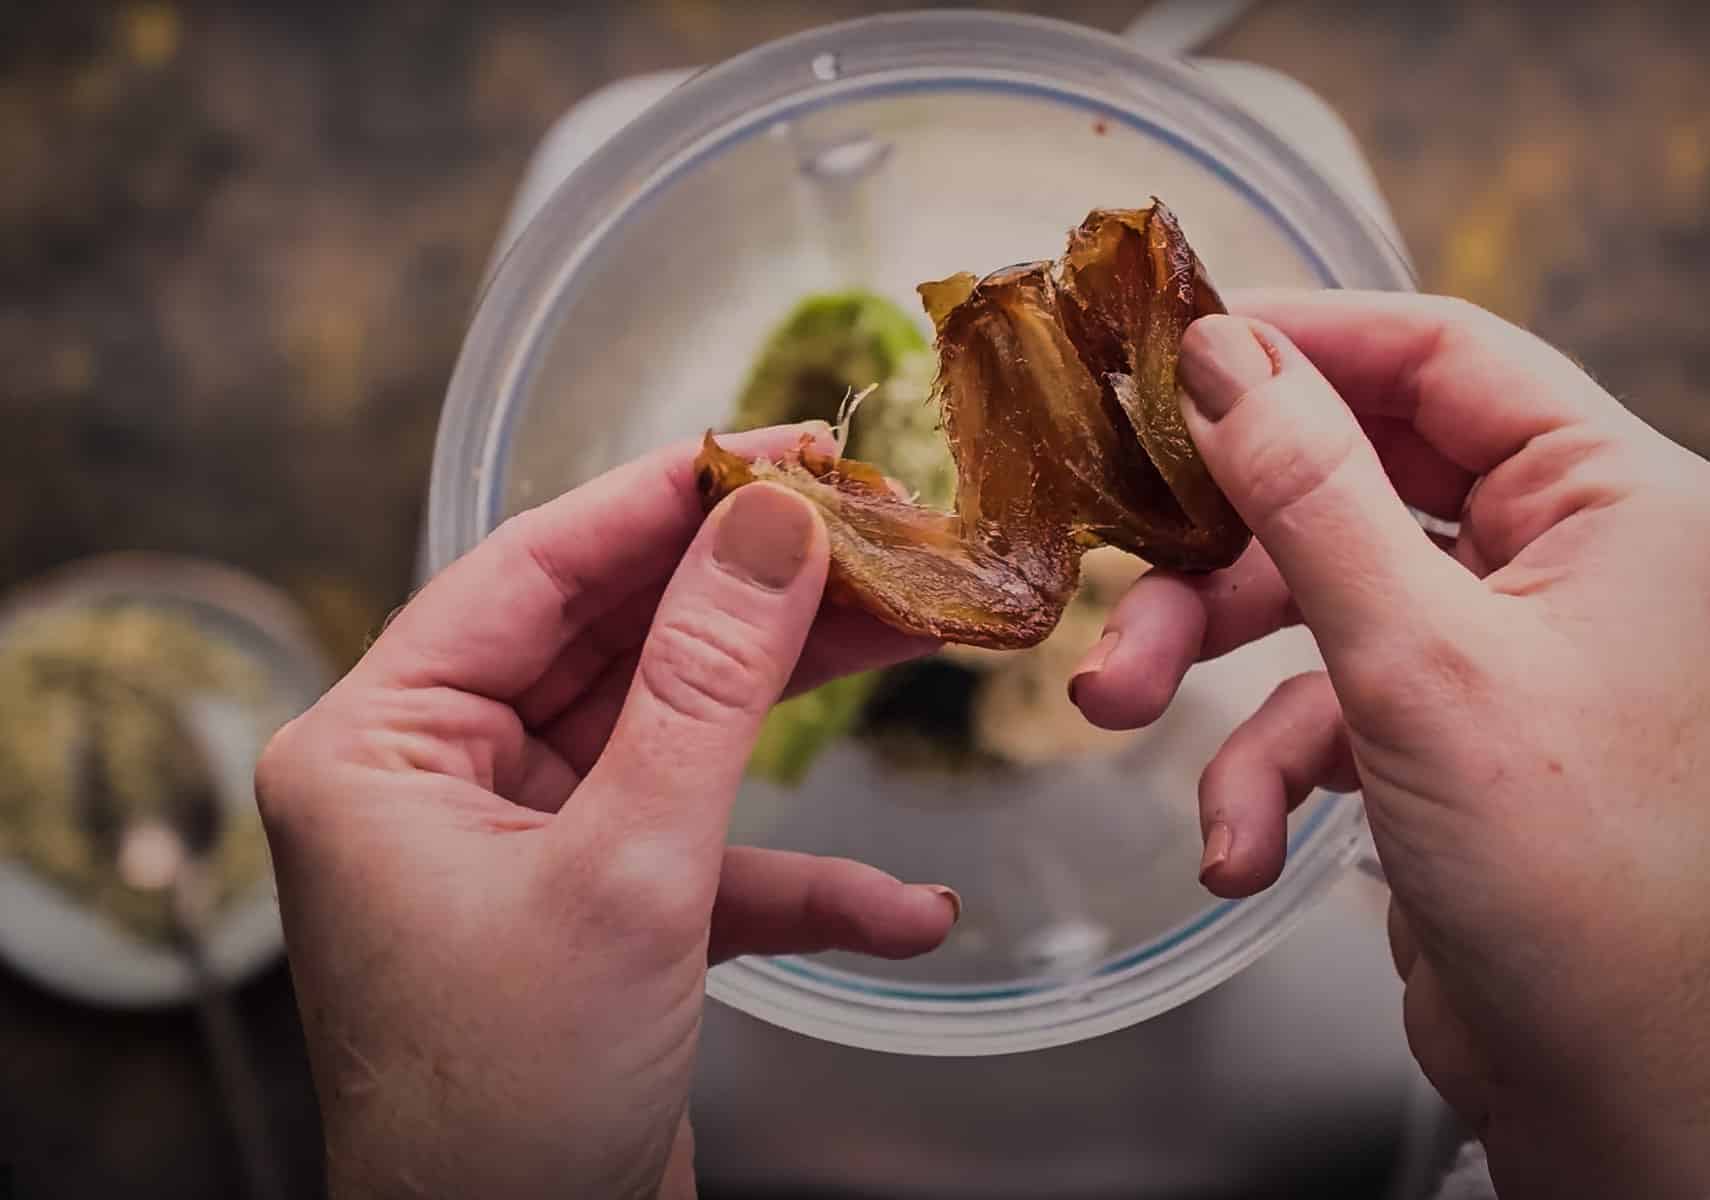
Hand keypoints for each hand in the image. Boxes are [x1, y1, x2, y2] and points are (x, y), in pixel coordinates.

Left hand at [256, 425, 954, 1199]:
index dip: (669, 500)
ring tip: (919, 643)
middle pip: (616, 640)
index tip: (788, 449)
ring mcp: (522, 850)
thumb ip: (706, 686)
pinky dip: (796, 878)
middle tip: (877, 532)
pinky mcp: (596, 920)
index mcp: (379, 747)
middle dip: (755, 598)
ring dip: (795, 711)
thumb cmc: (507, 1106)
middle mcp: (438, 782)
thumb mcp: (626, 872)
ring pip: (672, 736)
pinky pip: (703, 862)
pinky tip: (902, 908)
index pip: (535, 568)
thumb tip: (772, 523)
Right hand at [1069, 294, 1709, 1197]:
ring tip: (1121, 715)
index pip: (1439, 352)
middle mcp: (1564, 551)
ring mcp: (1501, 641)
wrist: (1595, 1078)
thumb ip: (1307, 490)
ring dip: (1214, 666)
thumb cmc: (1561, 870)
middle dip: (1222, 545)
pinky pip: (1325, 701)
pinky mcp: (1444, 725)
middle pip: (1351, 479)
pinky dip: (1266, 768)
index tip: (1169, 347)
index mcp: (1611, 496)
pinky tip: (1240, 848)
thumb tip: (1221, 352)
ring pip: (1316, 596)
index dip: (1299, 337)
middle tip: (1117, 564)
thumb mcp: (1412, 660)